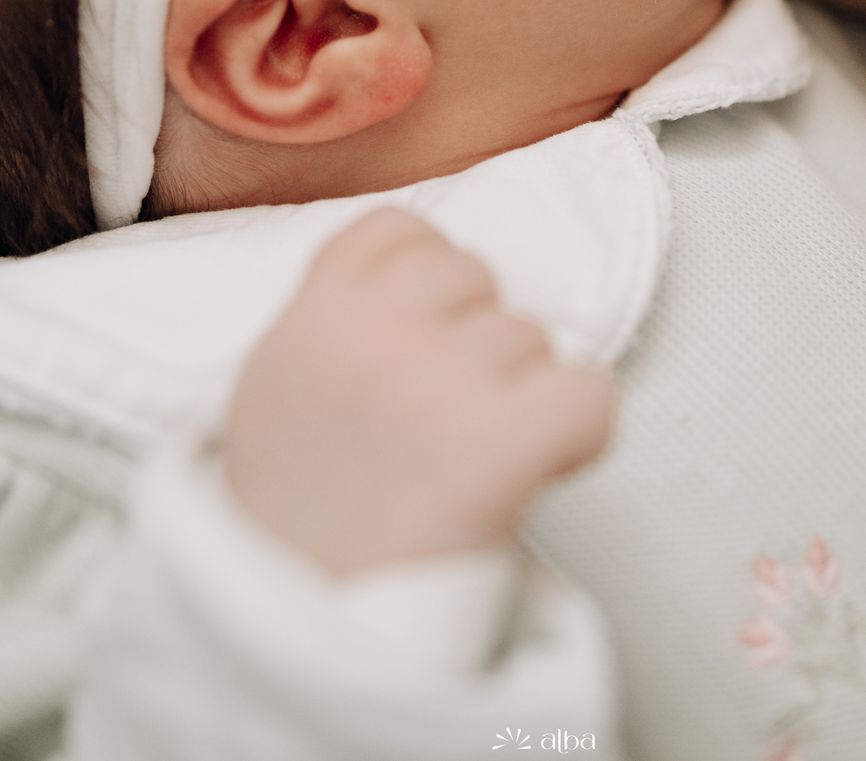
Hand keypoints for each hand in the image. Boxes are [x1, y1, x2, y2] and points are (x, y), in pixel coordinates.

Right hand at [224, 208, 611, 577]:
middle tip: (440, 416)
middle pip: (475, 275)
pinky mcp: (497, 444)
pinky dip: (581, 427)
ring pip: (531, 339)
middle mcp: (372, 333)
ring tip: (461, 461)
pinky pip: (587, 392)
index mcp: (312, 314)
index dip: (426, 276)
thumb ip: (337, 314)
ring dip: (516, 393)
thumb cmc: (298, 515)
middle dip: (474, 336)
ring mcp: (436, 383)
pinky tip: (542, 462)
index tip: (421, 332)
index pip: (401, 228)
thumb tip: (421, 273)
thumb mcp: (278, 385)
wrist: (300, 636)